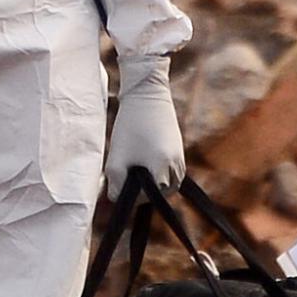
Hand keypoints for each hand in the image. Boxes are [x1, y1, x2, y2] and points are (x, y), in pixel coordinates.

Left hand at [104, 55, 185, 199]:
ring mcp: (181, 161)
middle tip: (126, 168)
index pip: (146, 199)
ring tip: (134, 159)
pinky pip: (168, 173)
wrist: (147, 96)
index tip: (120, 178)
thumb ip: (116, 185)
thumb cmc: (129, 127)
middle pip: (157, 194)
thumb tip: (118, 200)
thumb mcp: (116, 159)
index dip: (130, 193)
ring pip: (163, 184)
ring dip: (148, 179)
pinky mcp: (180, 153)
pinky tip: (142, 154)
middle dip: (140, 187)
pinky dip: (155, 170)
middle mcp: (177, 169)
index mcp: (163, 171)